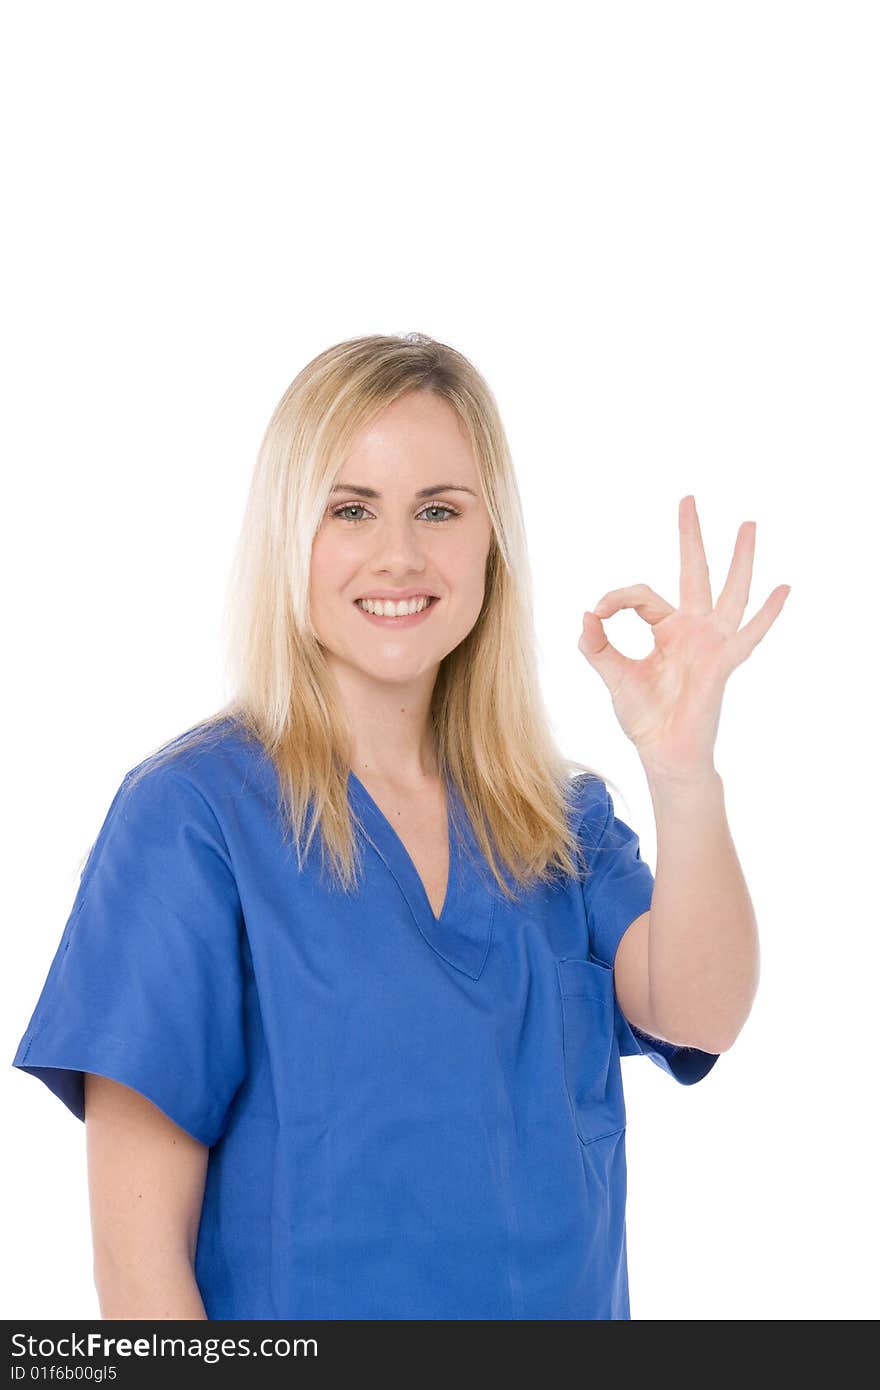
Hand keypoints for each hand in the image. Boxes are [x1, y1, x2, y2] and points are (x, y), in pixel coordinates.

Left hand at [577, 495, 790, 780]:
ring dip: (738, 559)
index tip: (597, 613)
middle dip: (690, 536)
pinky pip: (748, 634)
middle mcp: (692, 629)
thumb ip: (596, 645)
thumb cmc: (643, 715)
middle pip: (693, 572)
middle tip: (687, 499)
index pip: (642, 596)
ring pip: (729, 592)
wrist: (661, 751)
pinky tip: (783, 588)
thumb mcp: (612, 674)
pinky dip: (767, 613)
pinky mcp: (722, 662)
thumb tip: (585, 613)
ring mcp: (712, 643)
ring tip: (747, 525)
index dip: (616, 599)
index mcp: (666, 629)